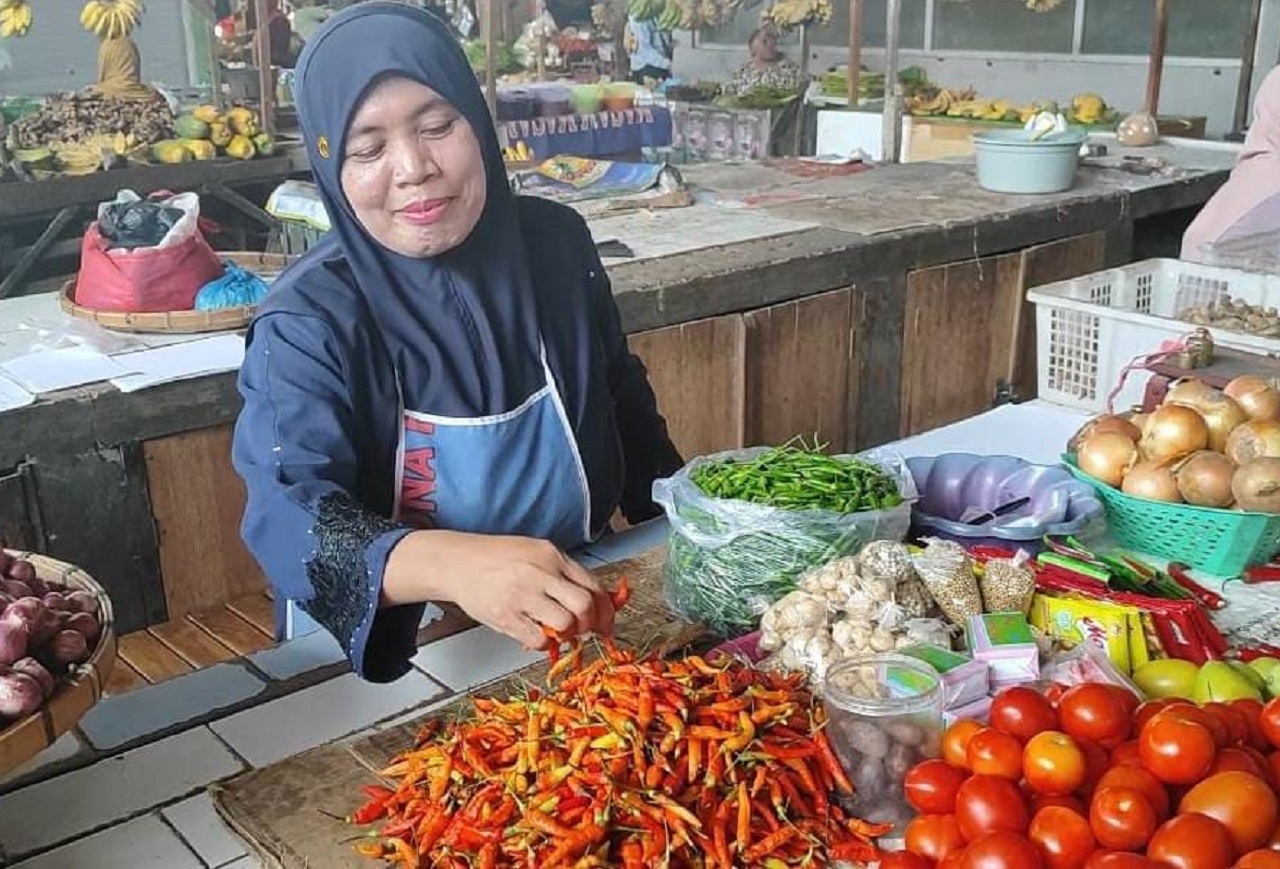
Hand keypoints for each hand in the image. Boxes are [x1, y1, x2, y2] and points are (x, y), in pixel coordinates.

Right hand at [384, 531, 614, 648]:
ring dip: (568, 634)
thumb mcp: (535, 552)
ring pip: (566, 624)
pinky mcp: (506, 616)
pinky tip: (537, 635)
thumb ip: (562, 572)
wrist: (456, 561)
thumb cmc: (496, 557)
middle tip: (583, 630)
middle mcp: (541, 573)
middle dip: (590, 624)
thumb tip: (593, 598)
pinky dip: (544, 644)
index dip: (605, 609)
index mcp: (552, 555)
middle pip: (585, 605)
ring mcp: (523, 595)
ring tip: (557, 631)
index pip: (593, 585)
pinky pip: (538, 639)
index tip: (606, 621)